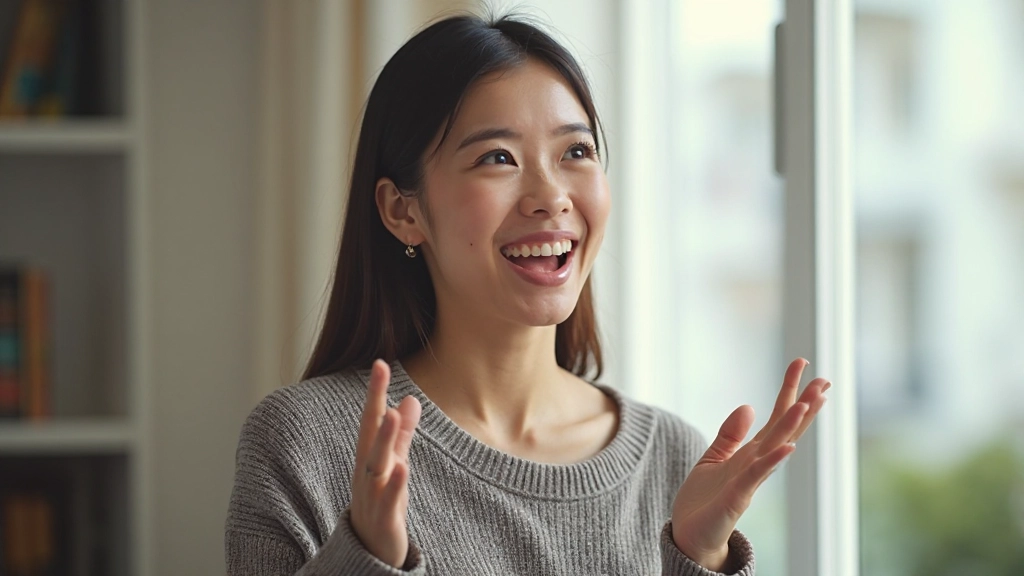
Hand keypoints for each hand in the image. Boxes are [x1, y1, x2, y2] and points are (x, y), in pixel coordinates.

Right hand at [350, 359, 421, 567]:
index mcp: (369, 458)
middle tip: (381, 371)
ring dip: (383, 440)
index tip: (380, 362)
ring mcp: (372, 496)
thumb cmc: (382, 503)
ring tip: (392, 414)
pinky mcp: (383, 519)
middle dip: (375, 403)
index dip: (376, 392)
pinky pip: (387, 501)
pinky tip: (402, 468)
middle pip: (369, 434)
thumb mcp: (394, 465)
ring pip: (375, 465)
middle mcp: (366, 472)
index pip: (372, 419)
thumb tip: (410, 399)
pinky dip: (394, 485)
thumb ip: (403, 436)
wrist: (370, 553)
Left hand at [670, 358, 829, 570]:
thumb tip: (749, 406)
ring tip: (810, 401)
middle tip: (824, 380)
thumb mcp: (713, 458)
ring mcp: (750, 479)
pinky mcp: (737, 496)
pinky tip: (788, 445)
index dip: (788, 390)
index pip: (775, 417)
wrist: (689, 536)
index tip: (802, 363)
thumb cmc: (703, 501)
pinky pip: (758, 475)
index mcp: (751, 453)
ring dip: (793, 425)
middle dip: (804, 405)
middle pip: (785, 429)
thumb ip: (731, 434)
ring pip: (776, 447)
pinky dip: (773, 460)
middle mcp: (756, 464)